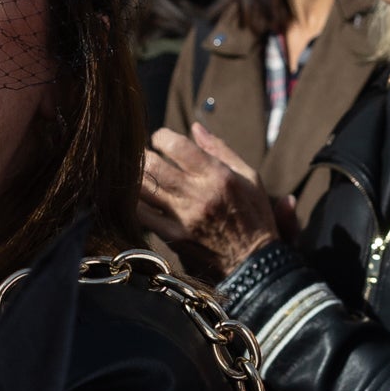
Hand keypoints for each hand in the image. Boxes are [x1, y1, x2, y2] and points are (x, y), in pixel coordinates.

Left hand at [135, 126, 282, 281]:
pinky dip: (134, 202)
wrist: (255, 263)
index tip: (160, 138)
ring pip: (142, 188)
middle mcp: (198, 194)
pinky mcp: (173, 236)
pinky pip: (141, 215)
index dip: (161, 136)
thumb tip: (196, 127)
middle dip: (143, 154)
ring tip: (138, 173)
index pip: (177, 145)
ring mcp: (183, 217)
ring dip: (135, 176)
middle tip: (144, 154)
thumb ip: (220, 150)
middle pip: (152, 164)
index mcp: (218, 175)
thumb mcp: (249, 177)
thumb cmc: (254, 216)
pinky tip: (138, 197)